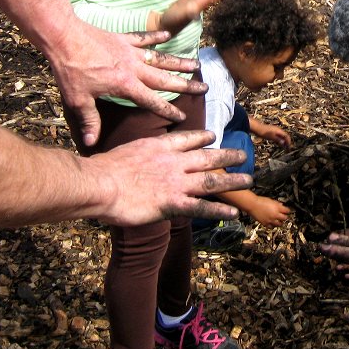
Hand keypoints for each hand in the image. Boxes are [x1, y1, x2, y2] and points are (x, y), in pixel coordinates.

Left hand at [45, 22, 207, 146]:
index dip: (167, 110)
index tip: (183, 116)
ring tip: (196, 64)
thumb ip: (89, 121)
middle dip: (186, 84)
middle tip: (204, 87)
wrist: (64, 37)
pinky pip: (144, 38)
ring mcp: (130, 51)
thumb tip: (91, 143)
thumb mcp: (78, 100)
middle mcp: (134, 68)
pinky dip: (156, 36)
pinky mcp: (123, 38)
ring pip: (160, 58)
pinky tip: (168, 35)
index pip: (151, 101)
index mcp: (126, 85)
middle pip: (165, 78)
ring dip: (178, 62)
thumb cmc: (70, 70)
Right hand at [91, 130, 252, 225]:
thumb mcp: (128, 151)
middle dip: (227, 156)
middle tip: (242, 155)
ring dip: (231, 180)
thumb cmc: (105, 169)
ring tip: (247, 180)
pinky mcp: (173, 203)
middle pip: (207, 157)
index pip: (188, 139)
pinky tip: (234, 212)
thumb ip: (141, 154)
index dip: (203, 137)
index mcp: (161, 146)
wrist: (101, 183)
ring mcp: (176, 183)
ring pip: (211, 180)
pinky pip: (201, 207)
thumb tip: (140, 159)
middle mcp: (174, 162)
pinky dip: (219, 210)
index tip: (213, 136)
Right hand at [248, 195, 290, 226]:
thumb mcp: (271, 200)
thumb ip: (277, 204)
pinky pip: (272, 227)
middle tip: (284, 216)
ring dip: (280, 222)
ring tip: (279, 220)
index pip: (287, 211)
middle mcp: (275, 215)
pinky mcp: (265, 223)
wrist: (252, 204)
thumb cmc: (260, 201)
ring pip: (279, 224)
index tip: (287, 211)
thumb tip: (281, 205)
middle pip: (285, 218)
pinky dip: (273, 225)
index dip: (288, 211)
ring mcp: (270, 220)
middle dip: (285, 217)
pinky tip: (272, 223)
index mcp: (277, 208)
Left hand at [256, 123, 291, 148]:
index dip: (289, 141)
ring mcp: (275, 130)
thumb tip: (284, 143)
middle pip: (285, 136)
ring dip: (283, 141)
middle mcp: (278, 130)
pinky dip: (280, 140)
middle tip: (287, 148)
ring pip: (282, 136)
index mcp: (279, 130)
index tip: (289, 147)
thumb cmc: (263, 132)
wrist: (257, 128)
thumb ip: (278, 140)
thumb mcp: (271, 137)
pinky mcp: (272, 131)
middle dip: (287, 141)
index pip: (286, 136)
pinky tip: (278, 143)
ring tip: (284, 146)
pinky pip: (278, 136)